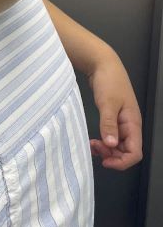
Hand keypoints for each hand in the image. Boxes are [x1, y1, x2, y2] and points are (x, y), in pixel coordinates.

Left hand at [88, 52, 141, 170]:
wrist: (103, 65)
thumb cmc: (109, 81)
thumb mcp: (107, 102)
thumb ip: (109, 124)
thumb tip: (111, 145)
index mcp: (133, 123)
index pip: (135, 152)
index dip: (122, 161)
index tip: (105, 160)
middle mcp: (129, 126)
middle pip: (126, 152)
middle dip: (112, 156)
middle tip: (94, 148)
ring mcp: (121, 123)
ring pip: (118, 146)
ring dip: (107, 149)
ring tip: (92, 145)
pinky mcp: (113, 119)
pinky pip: (111, 137)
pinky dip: (103, 142)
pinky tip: (93, 140)